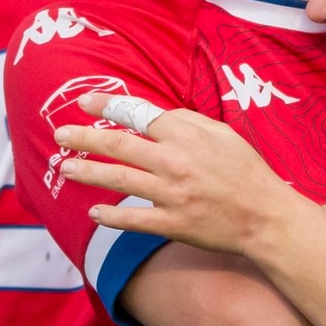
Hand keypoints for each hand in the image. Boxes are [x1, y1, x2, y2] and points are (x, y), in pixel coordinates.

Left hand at [57, 95, 303, 255]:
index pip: (137, 114)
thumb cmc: (247, 171)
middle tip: (60, 135)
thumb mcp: (224, 134)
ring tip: (66, 167)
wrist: (265, 216)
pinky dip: (110, 216)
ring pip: (117, 180)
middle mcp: (174, 161)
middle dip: (84, 137)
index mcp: (187, 135)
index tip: (84, 102)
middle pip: (118, 145)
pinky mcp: (172, 223)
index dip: (107, 106)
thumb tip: (156, 116)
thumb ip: (188, 122)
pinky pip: (132, 219)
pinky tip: (93, 212)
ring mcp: (171, 194)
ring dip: (87, 172)